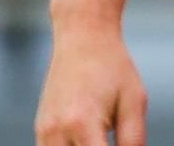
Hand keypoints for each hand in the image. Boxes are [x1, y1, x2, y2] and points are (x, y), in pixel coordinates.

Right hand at [34, 22, 147, 145]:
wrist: (82, 38)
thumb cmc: (112, 68)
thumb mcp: (134, 102)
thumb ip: (133, 140)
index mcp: (83, 124)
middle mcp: (56, 131)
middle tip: (108, 140)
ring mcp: (43, 132)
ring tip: (99, 139)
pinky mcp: (39, 130)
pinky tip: (89, 140)